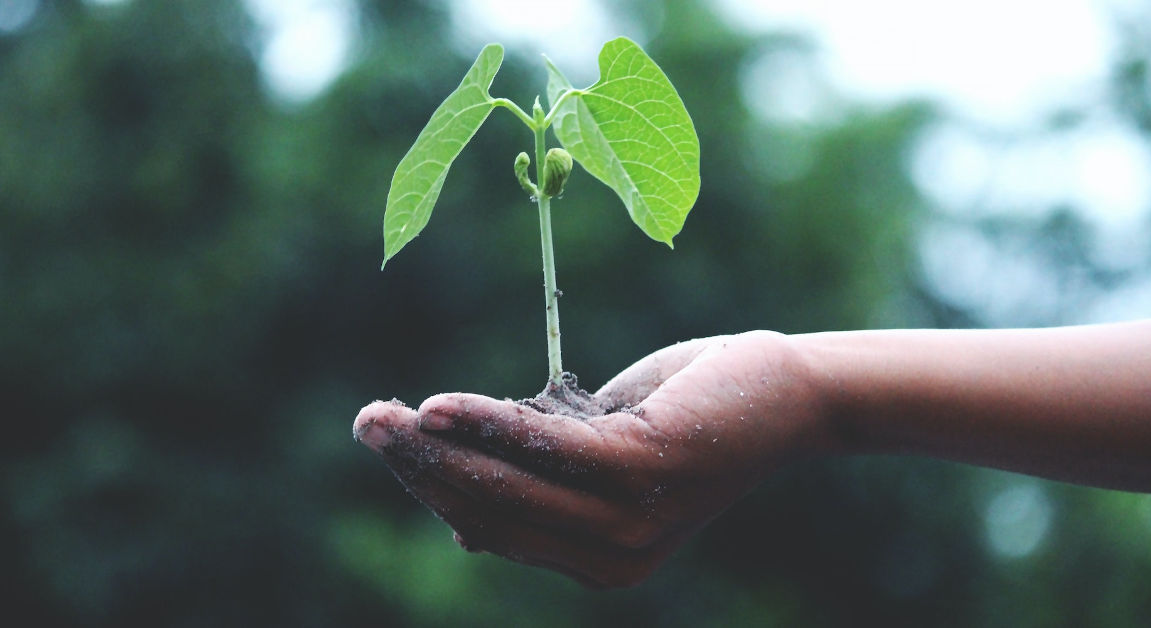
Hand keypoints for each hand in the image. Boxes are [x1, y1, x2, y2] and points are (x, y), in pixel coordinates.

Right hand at [353, 331, 831, 587]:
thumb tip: (462, 524)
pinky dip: (488, 424)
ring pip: (507, 485)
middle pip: (490, 511)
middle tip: (366, 424)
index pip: (494, 528)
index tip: (391, 444)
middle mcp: (612, 558)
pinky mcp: (642, 472)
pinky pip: (545, 447)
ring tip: (384, 416)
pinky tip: (439, 407)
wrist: (784, 394)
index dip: (434, 488)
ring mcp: (628, 521)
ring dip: (437, 448)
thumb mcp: (602, 455)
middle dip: (420, 469)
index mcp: (598, 560)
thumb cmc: (688, 414)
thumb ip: (542, 483)